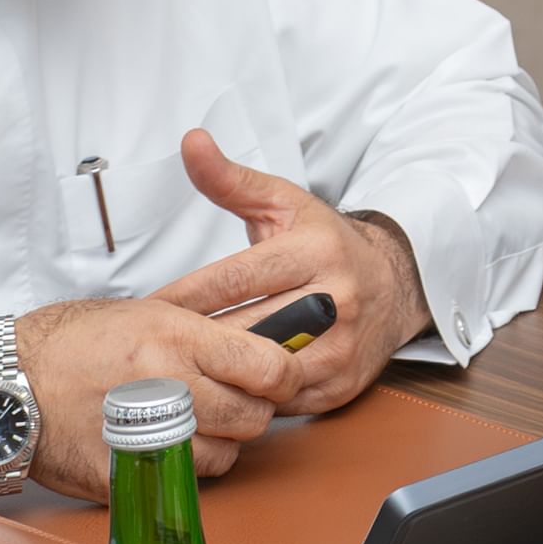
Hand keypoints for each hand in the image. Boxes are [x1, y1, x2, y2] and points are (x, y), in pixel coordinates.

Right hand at [10, 294, 298, 501]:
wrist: (4, 383)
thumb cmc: (72, 342)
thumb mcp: (147, 312)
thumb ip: (205, 333)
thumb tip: (261, 346)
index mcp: (176, 338)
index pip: (268, 367)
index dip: (283, 377)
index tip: (277, 378)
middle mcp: (165, 385)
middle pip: (253, 418)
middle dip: (252, 413)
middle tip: (233, 403)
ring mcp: (143, 435)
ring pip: (224, 457)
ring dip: (219, 446)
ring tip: (194, 426)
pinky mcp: (122, 475)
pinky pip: (179, 482)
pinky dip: (180, 470)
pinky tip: (162, 447)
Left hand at [146, 128, 429, 418]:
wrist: (394, 282)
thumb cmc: (325, 243)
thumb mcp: (283, 204)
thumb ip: (231, 180)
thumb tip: (191, 142)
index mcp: (316, 250)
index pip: (236, 279)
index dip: (186, 297)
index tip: (149, 308)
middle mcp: (336, 298)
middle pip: (247, 329)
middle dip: (196, 341)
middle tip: (152, 348)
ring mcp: (343, 346)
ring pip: (264, 371)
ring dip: (221, 374)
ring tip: (179, 373)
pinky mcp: (345, 384)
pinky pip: (284, 400)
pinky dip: (249, 397)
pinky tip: (220, 391)